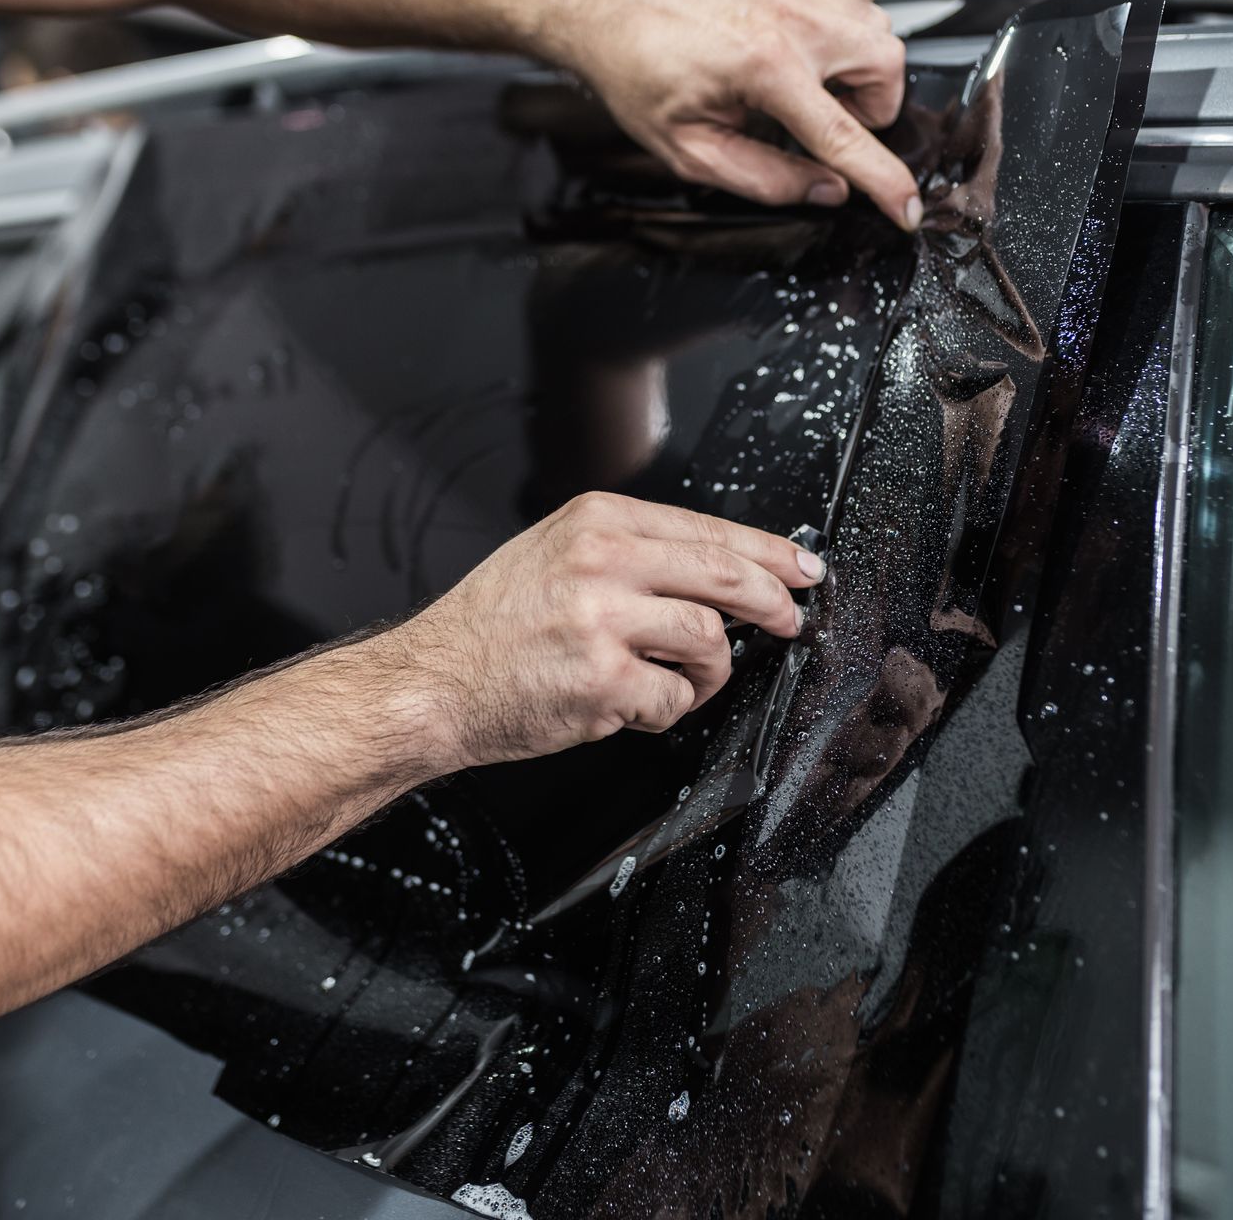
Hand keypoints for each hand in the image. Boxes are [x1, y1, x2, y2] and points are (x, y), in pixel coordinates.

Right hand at [386, 492, 824, 767]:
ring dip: (710, 672)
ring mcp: (602, 621)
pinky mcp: (602, 681)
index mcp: (595, 522)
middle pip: (724, 575)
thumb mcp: (554, 553)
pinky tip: (637, 706)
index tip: (801, 568)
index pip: (706, 528)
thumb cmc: (490, 628)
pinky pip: (673, 700)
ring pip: (709, 642)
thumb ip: (628, 553)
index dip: (767, 551)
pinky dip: (667, 710)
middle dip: (772, 602)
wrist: (430, 683)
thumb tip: (714, 571)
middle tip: (788, 622)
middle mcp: (601, 562)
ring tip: (684, 681)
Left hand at [540, 0, 920, 230]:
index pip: (846, 138)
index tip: (905, 205)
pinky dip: (846, 25)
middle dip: (869, 108)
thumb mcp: (691, 149)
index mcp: (765, 67)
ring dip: (859, 67)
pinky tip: (808, 47)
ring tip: (812, 86)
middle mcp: (790, 16)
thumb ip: (765, 178)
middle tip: (826, 124)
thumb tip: (823, 190)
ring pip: (878, 26)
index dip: (883, 180)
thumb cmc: (635, 67)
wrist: (607, 3)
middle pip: (886, 67)